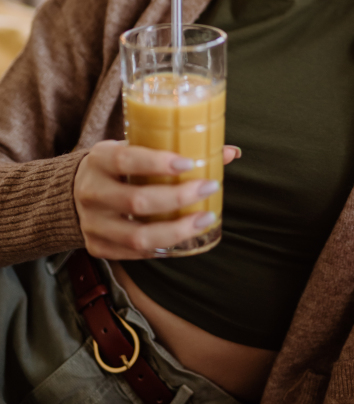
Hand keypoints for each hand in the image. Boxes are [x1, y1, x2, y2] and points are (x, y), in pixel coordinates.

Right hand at [74, 142, 240, 259]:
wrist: (73, 192)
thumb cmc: (118, 166)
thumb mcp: (136, 148)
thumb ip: (176, 149)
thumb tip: (230, 152)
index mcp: (99, 160)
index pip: (126, 160)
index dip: (158, 163)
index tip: (189, 163)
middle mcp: (91, 192)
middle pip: (137, 201)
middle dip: (178, 197)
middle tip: (208, 188)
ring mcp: (92, 224)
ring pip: (137, 236)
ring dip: (177, 230)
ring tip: (205, 218)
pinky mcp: (97, 247)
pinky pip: (134, 254)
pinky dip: (163, 246)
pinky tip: (185, 236)